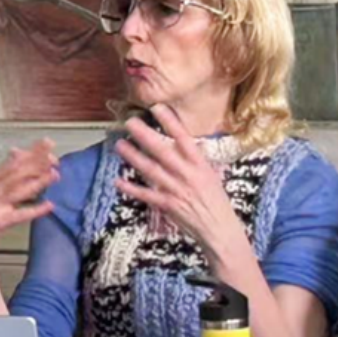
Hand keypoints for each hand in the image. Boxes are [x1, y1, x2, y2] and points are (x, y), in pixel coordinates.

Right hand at [0, 139, 58, 260]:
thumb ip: (9, 172)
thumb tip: (19, 151)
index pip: (14, 160)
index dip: (32, 151)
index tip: (47, 144)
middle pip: (17, 172)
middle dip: (37, 163)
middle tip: (54, 159)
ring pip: (19, 190)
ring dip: (38, 181)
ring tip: (54, 175)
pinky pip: (20, 214)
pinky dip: (35, 209)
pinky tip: (49, 205)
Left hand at [114, 105, 258, 287]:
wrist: (220, 229)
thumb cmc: (216, 201)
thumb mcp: (210, 175)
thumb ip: (195, 160)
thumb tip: (185, 144)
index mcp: (200, 164)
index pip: (184, 138)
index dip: (170, 122)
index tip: (157, 108)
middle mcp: (187, 174)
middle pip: (163, 150)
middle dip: (145, 135)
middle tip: (129, 122)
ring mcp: (176, 190)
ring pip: (151, 170)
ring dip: (134, 156)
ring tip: (119, 145)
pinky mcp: (168, 205)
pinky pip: (146, 195)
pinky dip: (131, 189)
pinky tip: (118, 181)